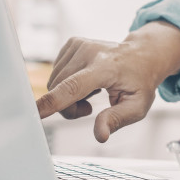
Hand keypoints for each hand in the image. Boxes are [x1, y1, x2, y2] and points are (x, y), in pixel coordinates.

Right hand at [36, 21, 179, 141]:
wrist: (143, 55)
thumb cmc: (140, 82)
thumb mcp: (137, 107)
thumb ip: (116, 120)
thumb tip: (100, 135)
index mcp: (105, 68)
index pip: (73, 87)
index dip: (53, 101)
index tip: (36, 112)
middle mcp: (89, 52)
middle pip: (58, 89)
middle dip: (68, 107)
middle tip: (89, 109)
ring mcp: (79, 45)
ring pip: (54, 82)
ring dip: (67, 95)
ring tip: (91, 93)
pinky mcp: (72, 43)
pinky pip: (57, 72)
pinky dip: (66, 82)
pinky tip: (85, 80)